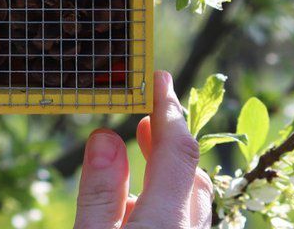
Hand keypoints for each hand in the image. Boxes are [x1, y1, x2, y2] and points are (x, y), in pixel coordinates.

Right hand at [74, 71, 212, 227]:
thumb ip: (100, 193)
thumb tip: (105, 137)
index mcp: (166, 223)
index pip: (178, 151)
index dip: (169, 110)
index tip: (158, 79)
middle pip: (194, 175)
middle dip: (171, 141)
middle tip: (145, 116)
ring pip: (194, 202)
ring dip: (171, 175)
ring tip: (139, 156)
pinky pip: (188, 222)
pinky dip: (170, 205)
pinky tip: (136, 211)